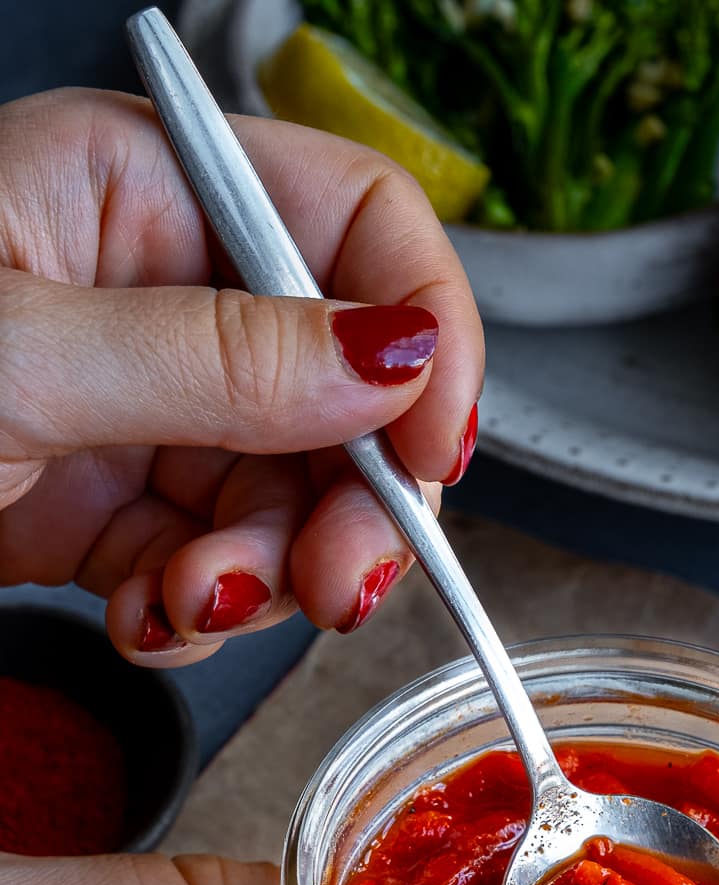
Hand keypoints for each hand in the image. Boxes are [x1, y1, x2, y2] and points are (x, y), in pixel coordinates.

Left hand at [0, 88, 483, 657]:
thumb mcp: (21, 360)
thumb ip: (218, 360)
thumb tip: (395, 357)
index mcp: (141, 190)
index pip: (358, 224)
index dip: (426, 335)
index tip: (434, 451)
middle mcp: (166, 293)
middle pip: (348, 389)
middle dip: (349, 500)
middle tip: (330, 583)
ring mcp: (146, 405)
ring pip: (296, 495)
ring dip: (261, 576)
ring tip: (179, 602)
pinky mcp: (118, 503)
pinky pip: (219, 560)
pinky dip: (196, 611)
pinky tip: (139, 615)